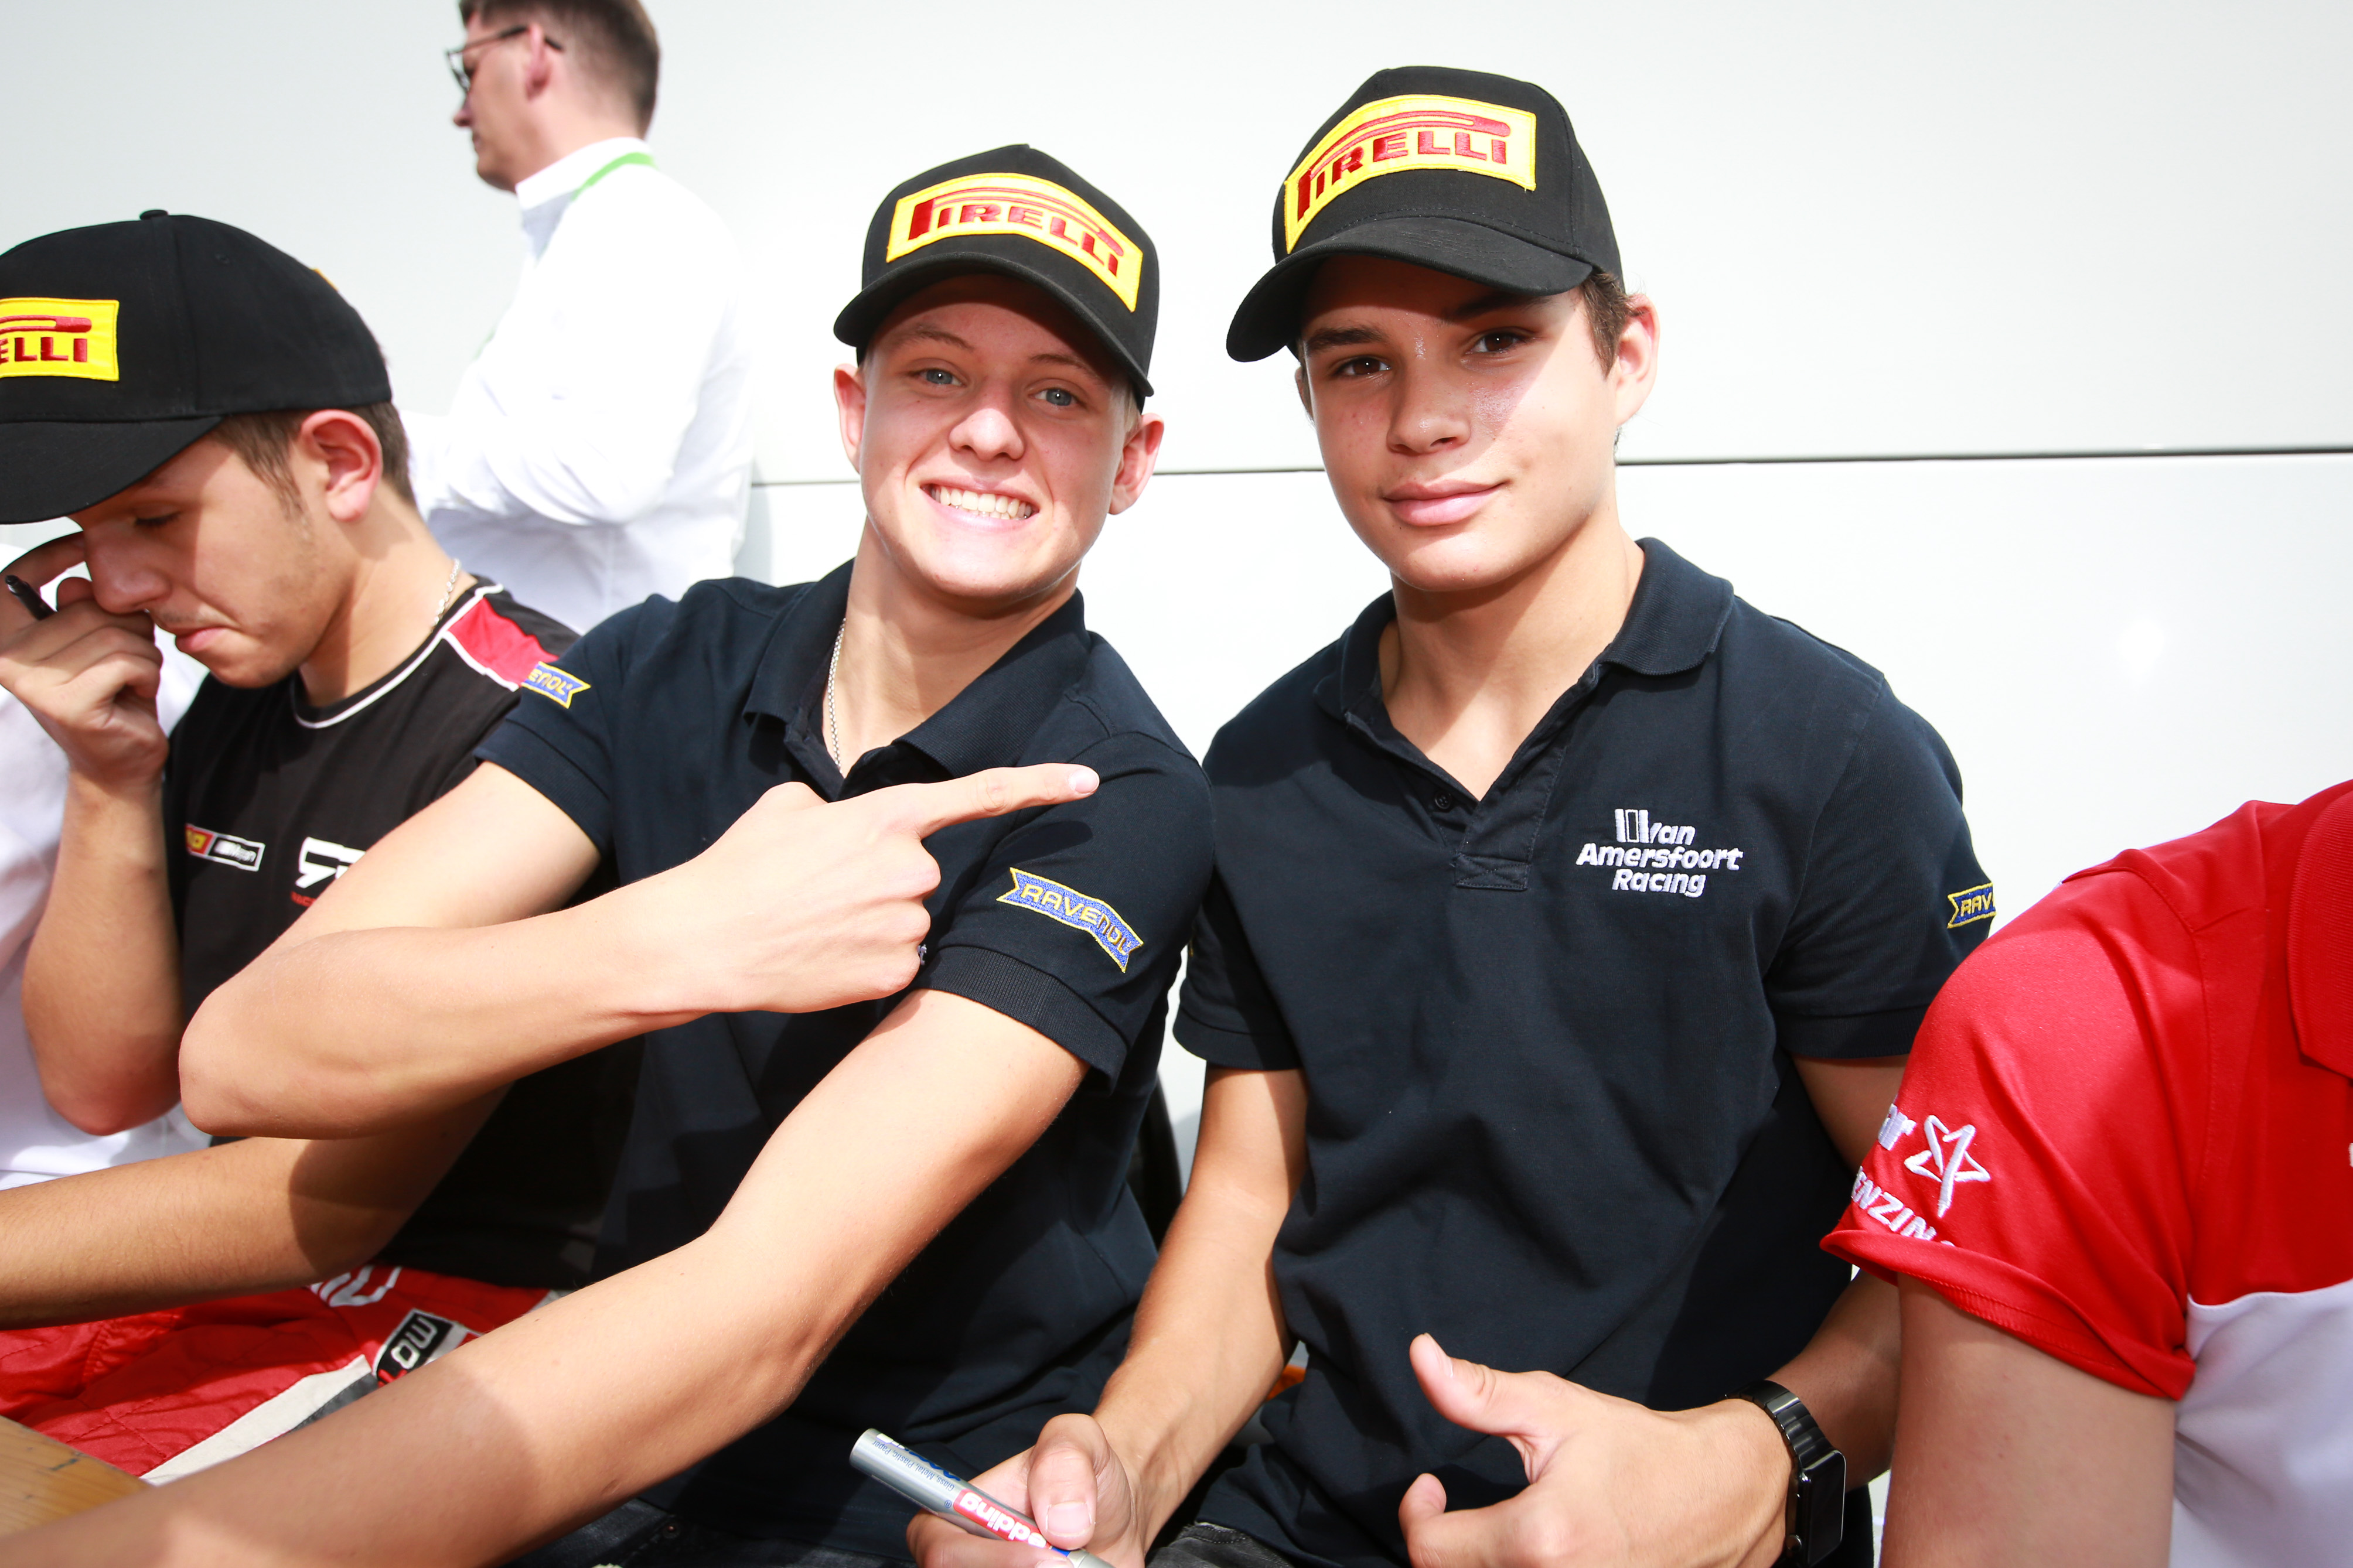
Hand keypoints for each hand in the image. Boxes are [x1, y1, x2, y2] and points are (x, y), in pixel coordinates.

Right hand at [0, 536, 166, 790]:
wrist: (121, 761)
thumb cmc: (111, 693)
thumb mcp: (97, 640)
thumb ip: (84, 607)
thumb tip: (77, 580)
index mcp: (5, 638)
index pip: (11, 577)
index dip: (48, 553)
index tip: (82, 540)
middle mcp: (7, 658)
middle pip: (87, 604)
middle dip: (126, 625)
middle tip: (126, 659)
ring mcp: (33, 682)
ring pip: (115, 632)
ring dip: (141, 653)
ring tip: (129, 678)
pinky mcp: (68, 703)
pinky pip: (129, 660)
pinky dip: (146, 673)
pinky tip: (134, 693)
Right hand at [630, 763, 1099, 1016]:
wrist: (703, 939)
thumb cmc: (738, 870)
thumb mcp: (786, 809)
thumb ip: (839, 809)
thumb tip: (848, 823)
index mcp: (885, 817)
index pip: (979, 795)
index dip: (1040, 785)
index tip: (1089, 783)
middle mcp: (908, 869)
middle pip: (922, 876)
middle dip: (884, 884)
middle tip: (824, 894)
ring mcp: (905, 924)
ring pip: (909, 923)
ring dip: (873, 925)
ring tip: (815, 926)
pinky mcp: (895, 973)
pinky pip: (897, 964)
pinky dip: (866, 964)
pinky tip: (823, 958)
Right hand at [908, 1414, 1152, 1567]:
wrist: (1116, 1514)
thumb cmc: (1086, 1475)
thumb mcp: (1079, 1441)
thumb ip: (1063, 1461)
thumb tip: (1060, 1522)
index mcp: (954, 1518)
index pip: (941, 1552)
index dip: (990, 1561)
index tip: (1046, 1555)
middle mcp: (965, 1563)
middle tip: (1071, 1562)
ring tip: (1081, 1562)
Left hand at [1397, 1334, 1788, 1567]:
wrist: (1721, 1492)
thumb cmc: (1639, 1449)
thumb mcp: (1556, 1409)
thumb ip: (1479, 1393)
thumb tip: (1421, 1356)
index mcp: (1538, 1538)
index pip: (1430, 1552)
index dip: (1416, 1515)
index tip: (1432, 1489)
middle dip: (1447, 1545)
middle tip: (1457, 1512)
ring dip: (1481, 1564)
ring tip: (1490, 1534)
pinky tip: (1533, 1555)